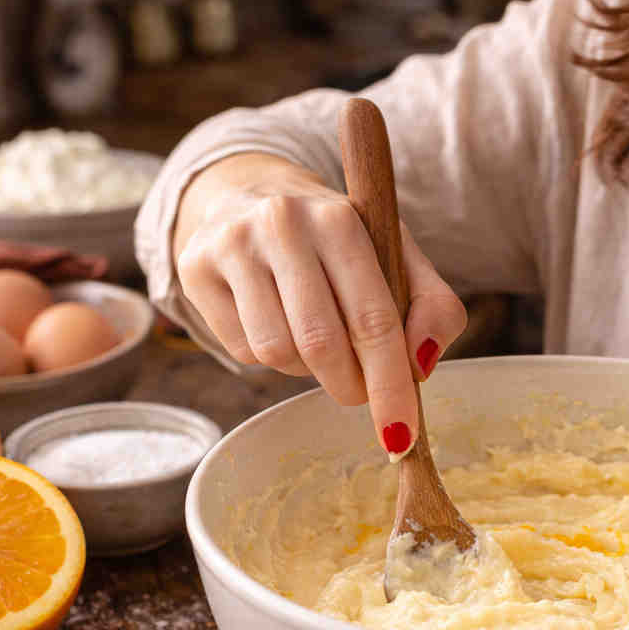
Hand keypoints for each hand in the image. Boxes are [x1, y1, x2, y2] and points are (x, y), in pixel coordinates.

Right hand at [174, 152, 466, 455]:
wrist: (256, 195)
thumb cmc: (340, 240)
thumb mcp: (396, 257)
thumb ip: (433, 308)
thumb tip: (422, 364)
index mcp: (341, 219)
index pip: (373, 318)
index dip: (389, 383)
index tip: (402, 434)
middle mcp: (281, 224)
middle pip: (321, 343)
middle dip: (350, 386)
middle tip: (360, 393)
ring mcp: (232, 245)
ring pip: (277, 351)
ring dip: (306, 370)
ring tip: (316, 340)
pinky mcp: (195, 268)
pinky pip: (242, 350)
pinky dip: (272, 358)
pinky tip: (279, 324)